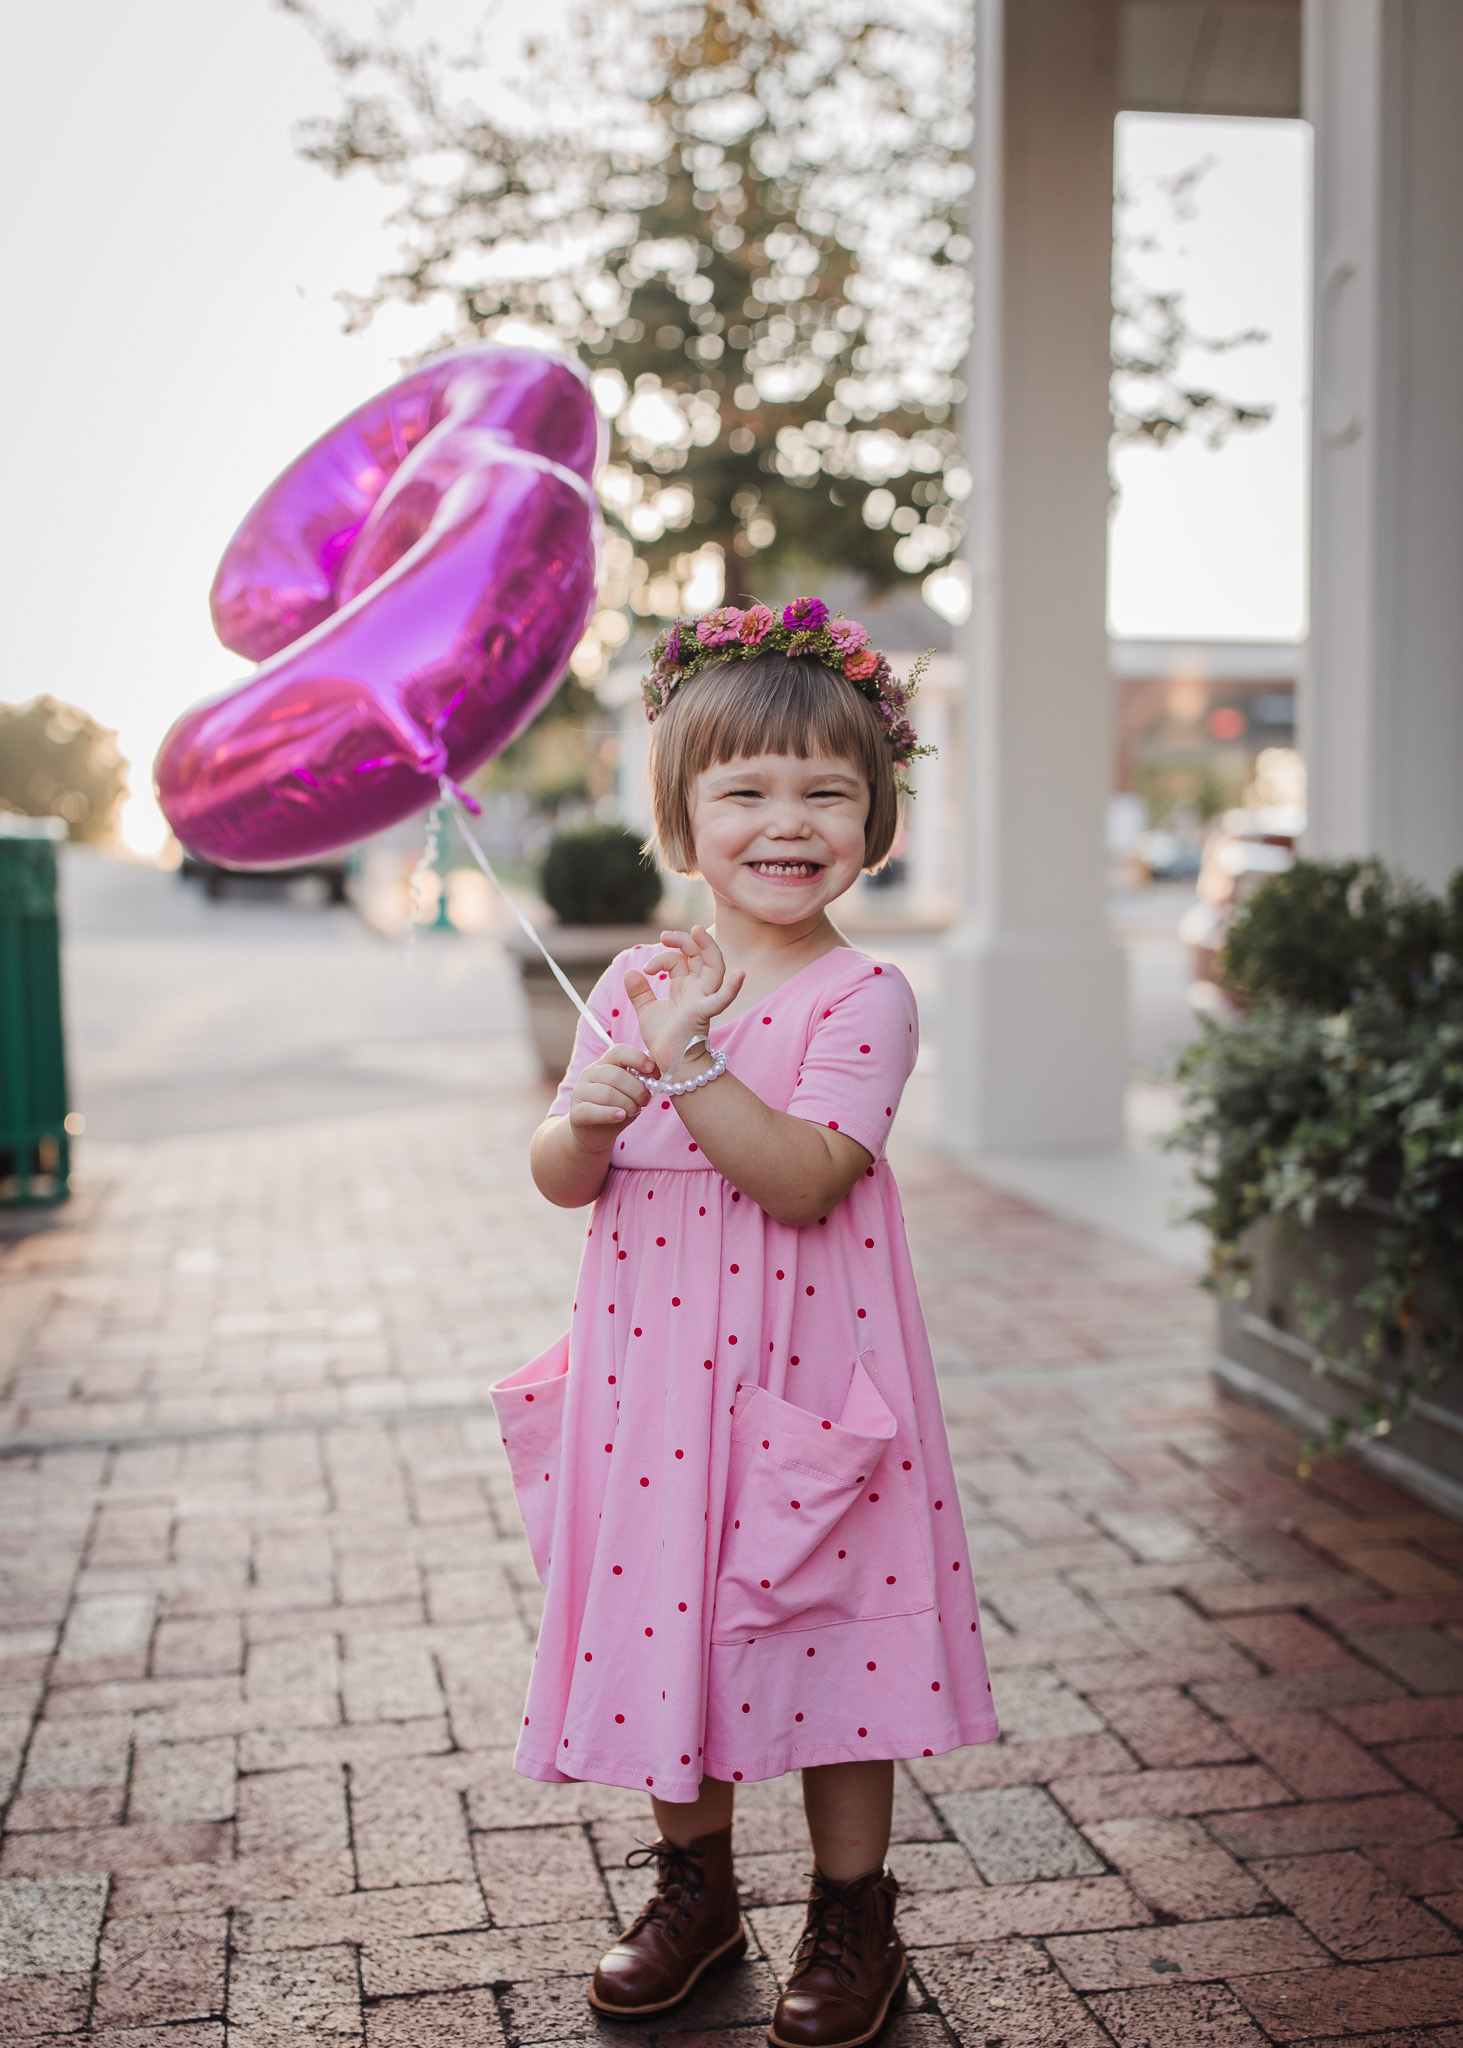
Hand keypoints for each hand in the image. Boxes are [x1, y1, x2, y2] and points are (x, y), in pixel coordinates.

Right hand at [567, 1043, 658, 1150]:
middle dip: (637, 1090)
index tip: (652, 1070)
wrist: (595, 1134)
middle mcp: (589, 1074)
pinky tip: (620, 1116)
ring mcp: (580, 1093)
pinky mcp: (575, 1113)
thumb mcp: (631, 1092)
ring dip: (627, 1105)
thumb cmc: (617, 1109)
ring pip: (607, 1094)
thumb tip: (656, 1072)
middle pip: (615, 1075)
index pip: (618, 1051)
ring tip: (633, 1111)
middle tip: (645, 1100)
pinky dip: (610, 1114)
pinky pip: (593, 1111)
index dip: (637, 1058)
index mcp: (604, 1064)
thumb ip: (641, 1081)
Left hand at [624, 925, 745, 1072]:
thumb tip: (629, 972)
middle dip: (685, 941)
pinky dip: (732, 988)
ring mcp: (703, 999)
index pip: (678, 960)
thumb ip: (639, 992)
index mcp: (684, 987)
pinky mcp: (703, 1013)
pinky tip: (740, 975)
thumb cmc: (664, 1039)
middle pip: (699, 956)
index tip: (646, 970)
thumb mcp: (647, 1011)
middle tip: (665, 935)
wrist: (670, 1063)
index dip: (662, 958)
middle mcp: (696, 989)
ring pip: (714, 968)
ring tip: (697, 931)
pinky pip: (721, 1000)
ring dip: (708, 948)